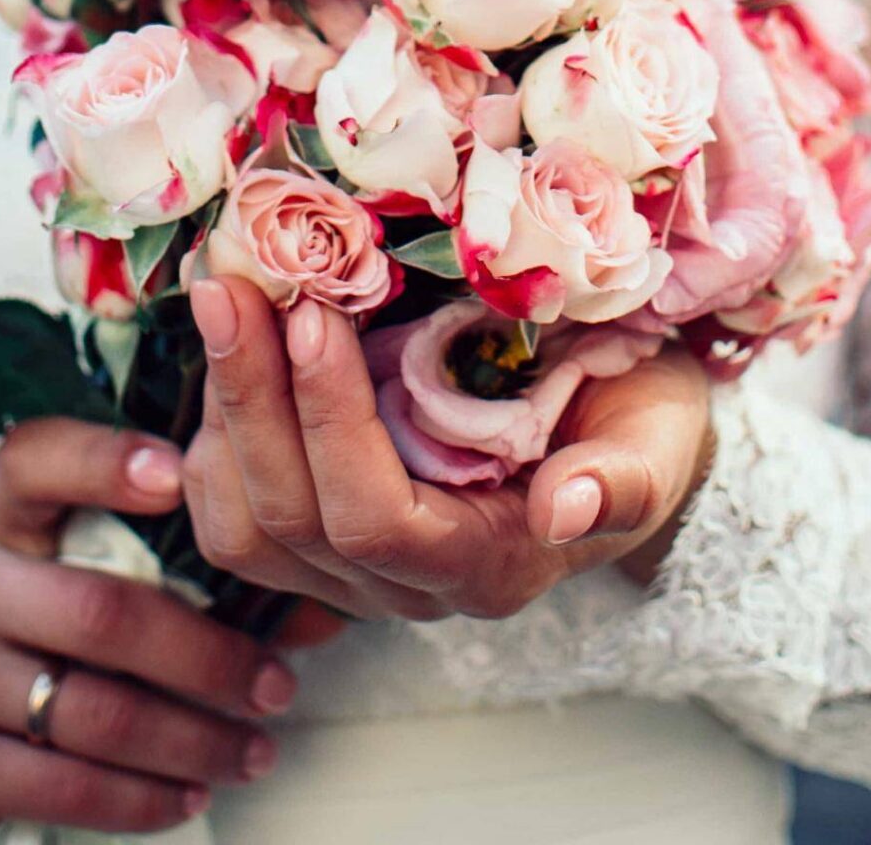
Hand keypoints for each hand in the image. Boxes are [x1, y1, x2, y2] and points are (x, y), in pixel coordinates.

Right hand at [0, 417, 344, 844]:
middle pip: (100, 611)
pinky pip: (62, 783)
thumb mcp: (72, 559)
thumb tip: (317, 601)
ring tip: (254, 750)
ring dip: (192, 740)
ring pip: (93, 710)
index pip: (37, 458)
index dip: (107, 462)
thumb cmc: (35, 620)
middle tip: (278, 686)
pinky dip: (141, 797)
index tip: (183, 475)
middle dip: (207, 657)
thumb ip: (171, 552)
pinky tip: (189, 793)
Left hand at [180, 277, 714, 624]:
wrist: (623, 429)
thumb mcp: (657, 438)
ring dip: (222, 411)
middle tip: (231, 285)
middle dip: (252, 396)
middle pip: (292, 520)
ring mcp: (354, 568)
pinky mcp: (319, 535)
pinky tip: (225, 354)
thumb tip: (567, 509)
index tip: (314, 314)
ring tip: (222, 302)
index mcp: (487, 565)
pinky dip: (213, 435)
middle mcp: (408, 586)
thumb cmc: (639, 418)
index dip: (332, 421)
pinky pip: (234, 515)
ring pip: (246, 527)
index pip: (377, 518)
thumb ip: (623, 481)